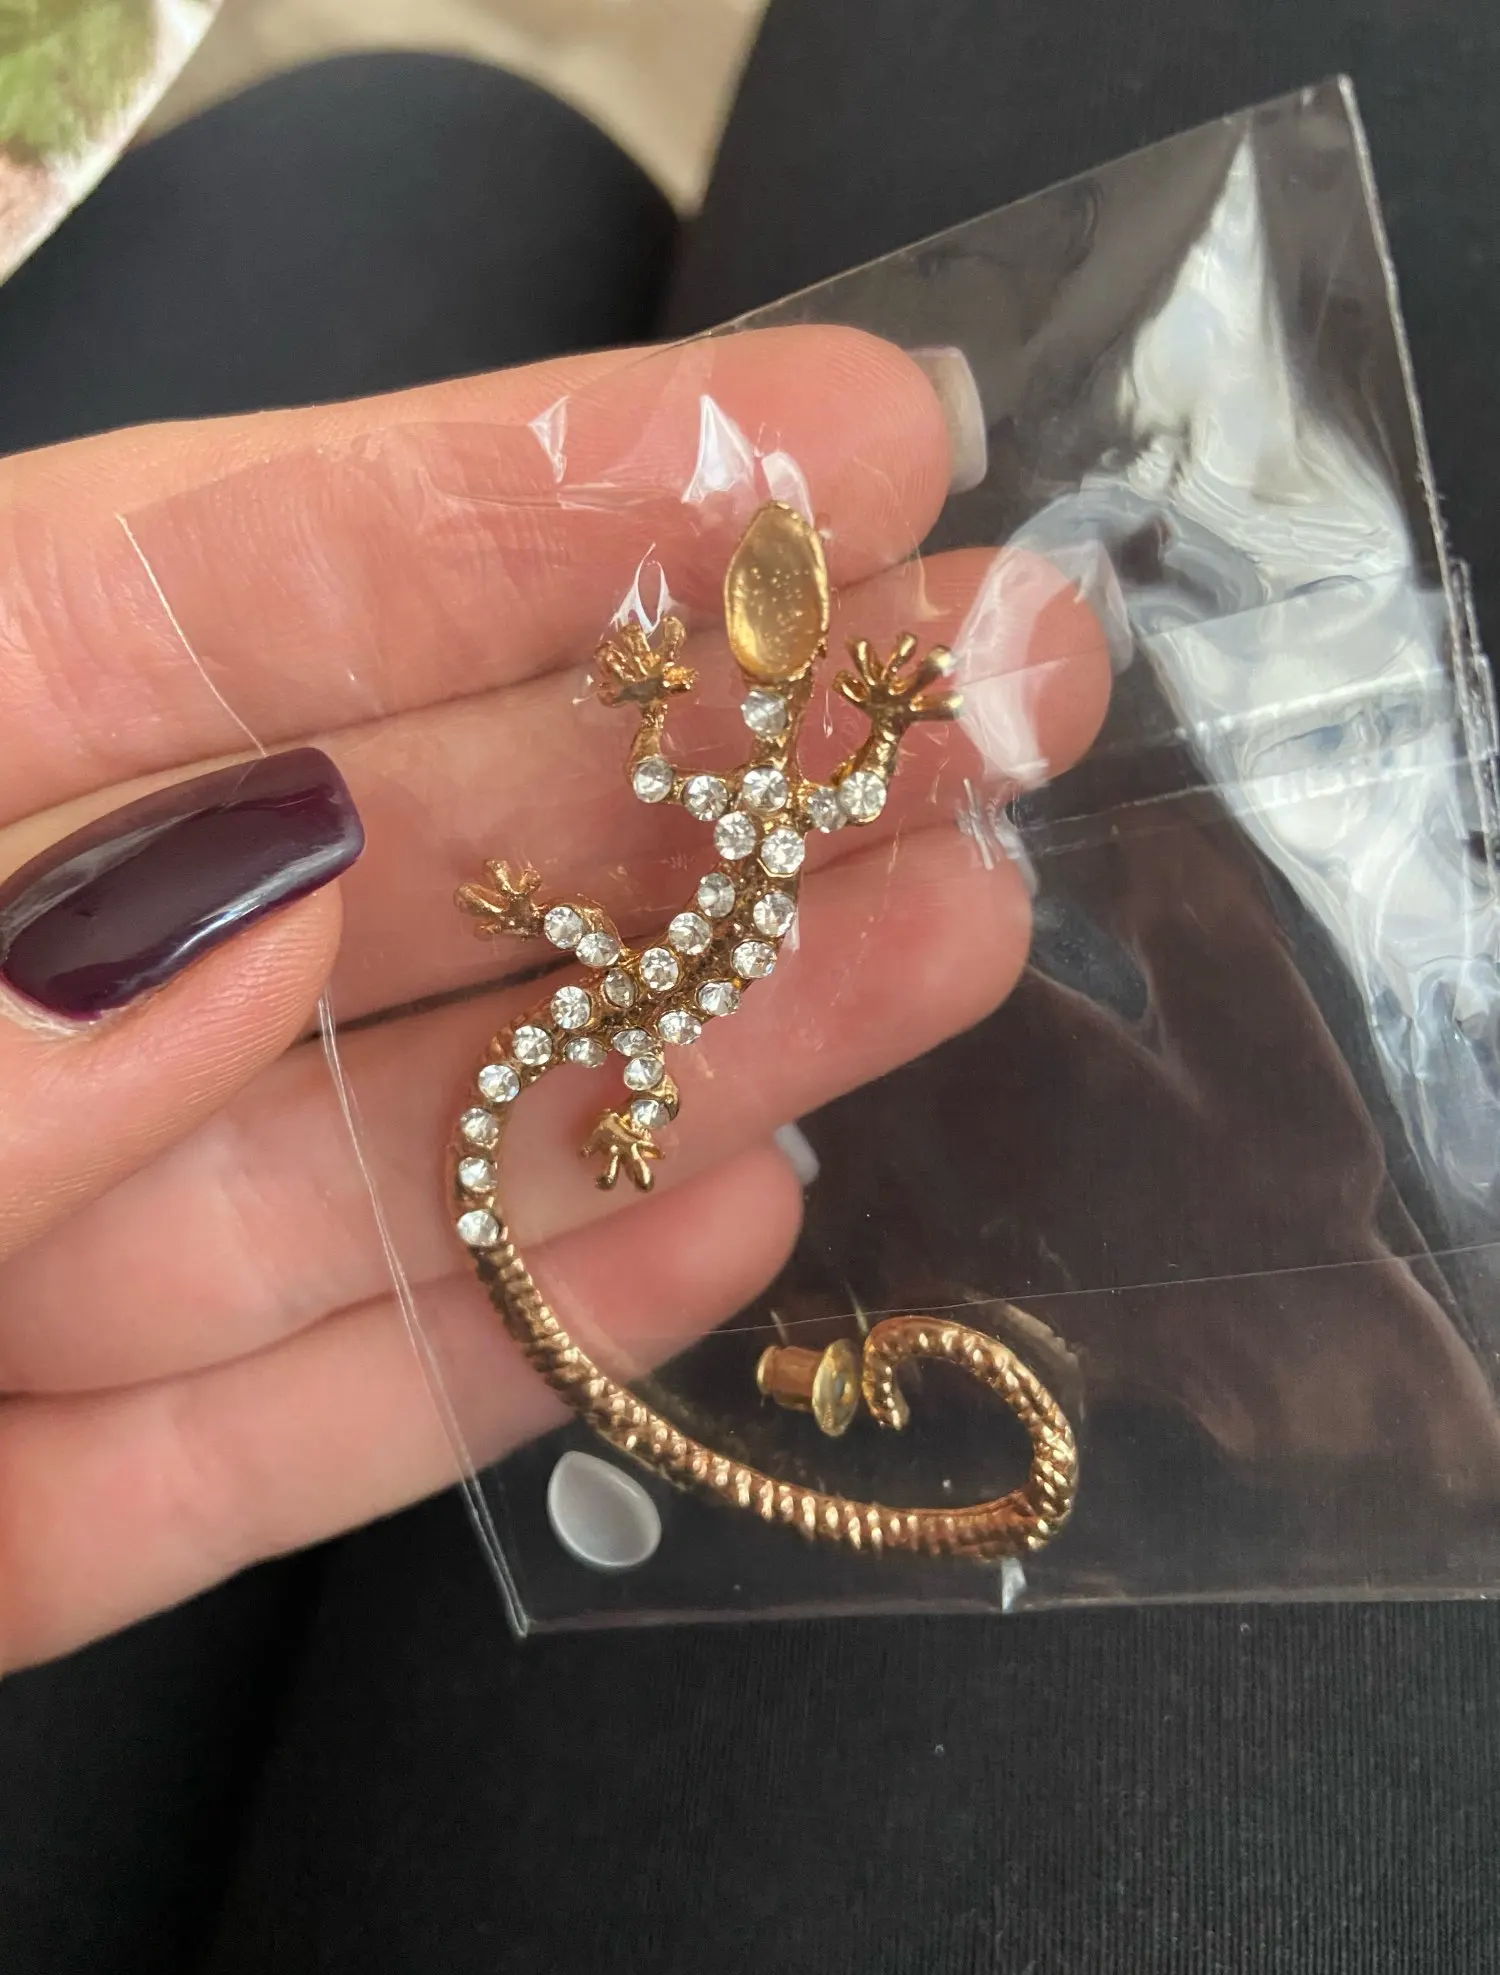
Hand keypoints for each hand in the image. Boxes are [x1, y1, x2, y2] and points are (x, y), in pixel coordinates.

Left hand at [0, 328, 1110, 1667]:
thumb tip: (252, 896)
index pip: (183, 591)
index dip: (504, 502)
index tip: (799, 441)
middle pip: (358, 853)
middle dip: (677, 765)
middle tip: (973, 677)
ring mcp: (10, 1266)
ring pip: (378, 1139)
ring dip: (674, 1040)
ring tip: (950, 927)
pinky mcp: (27, 1499)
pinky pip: (290, 1404)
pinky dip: (509, 1324)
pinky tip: (740, 1208)